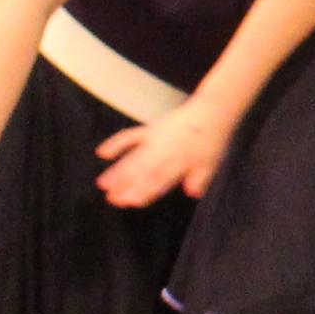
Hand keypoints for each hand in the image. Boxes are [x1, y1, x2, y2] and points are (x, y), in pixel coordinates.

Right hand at [95, 102, 234, 207]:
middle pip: (142, 170)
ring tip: (103, 185)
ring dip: (117, 171)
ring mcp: (154, 139)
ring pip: (132, 157)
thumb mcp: (210, 162)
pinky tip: (102, 154)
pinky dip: (116, 143)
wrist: (210, 111)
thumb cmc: (212, 140)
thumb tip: (191, 194)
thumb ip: (200, 178)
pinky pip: (130, 136)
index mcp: (179, 160)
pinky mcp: (150, 128)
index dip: (145, 191)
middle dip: (126, 185)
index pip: (159, 180)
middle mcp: (164, 150)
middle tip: (112, 199)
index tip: (131, 202)